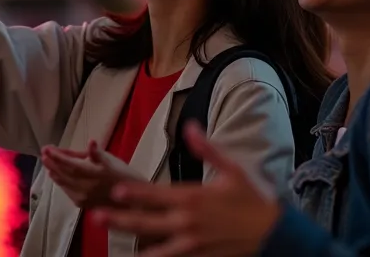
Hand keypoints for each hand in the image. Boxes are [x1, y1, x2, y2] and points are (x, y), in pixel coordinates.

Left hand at [41, 141, 139, 208]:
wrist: (134, 202)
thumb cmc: (123, 175)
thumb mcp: (110, 159)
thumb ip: (91, 154)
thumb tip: (85, 144)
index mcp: (97, 173)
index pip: (72, 164)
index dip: (58, 156)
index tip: (47, 148)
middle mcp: (89, 187)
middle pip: (65, 174)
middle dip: (52, 163)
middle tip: (43, 153)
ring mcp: (85, 198)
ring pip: (64, 183)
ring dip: (54, 172)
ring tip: (46, 162)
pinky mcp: (83, 205)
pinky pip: (68, 192)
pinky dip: (60, 183)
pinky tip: (55, 176)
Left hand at [90, 122, 280, 256]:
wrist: (273, 233)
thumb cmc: (252, 198)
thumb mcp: (232, 169)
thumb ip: (207, 149)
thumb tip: (191, 127)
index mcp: (193, 198)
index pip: (157, 195)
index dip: (135, 193)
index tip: (116, 191)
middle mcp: (188, 222)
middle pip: (147, 222)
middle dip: (120, 219)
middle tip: (96, 217)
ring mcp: (192, 243)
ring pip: (155, 245)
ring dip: (132, 242)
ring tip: (112, 240)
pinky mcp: (198, 256)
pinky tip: (142, 256)